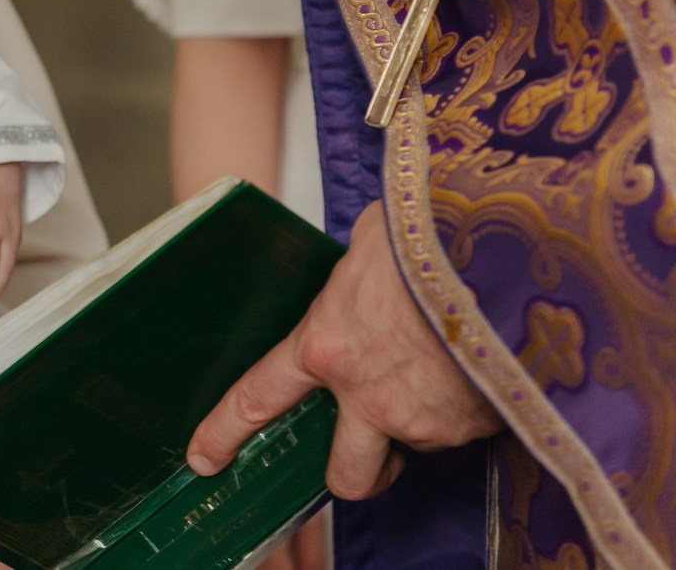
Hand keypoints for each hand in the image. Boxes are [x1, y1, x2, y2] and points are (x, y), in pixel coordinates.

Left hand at [187, 203, 502, 498]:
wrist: (507, 255)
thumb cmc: (432, 236)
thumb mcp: (369, 246)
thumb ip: (353, 282)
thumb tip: (364, 275)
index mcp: (324, 345)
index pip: (258, 398)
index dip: (225, 433)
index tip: (204, 459)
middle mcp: (367, 396)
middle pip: (346, 475)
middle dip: (353, 472)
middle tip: (369, 453)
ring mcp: (424, 420)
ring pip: (415, 444)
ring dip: (422, 423)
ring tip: (443, 366)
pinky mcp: (475, 428)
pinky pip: (463, 430)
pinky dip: (467, 408)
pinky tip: (479, 363)